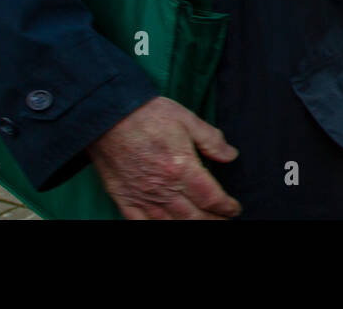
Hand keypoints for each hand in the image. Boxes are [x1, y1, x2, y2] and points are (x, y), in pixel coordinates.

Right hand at [86, 96, 240, 218]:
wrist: (107, 116)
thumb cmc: (148, 114)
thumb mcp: (187, 119)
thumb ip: (211, 140)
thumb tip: (231, 155)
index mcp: (181, 167)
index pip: (211, 197)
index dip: (226, 207)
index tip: (234, 209)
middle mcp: (163, 188)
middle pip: (194, 216)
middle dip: (213, 221)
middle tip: (224, 222)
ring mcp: (143, 196)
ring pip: (171, 224)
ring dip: (190, 227)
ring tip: (203, 225)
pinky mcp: (125, 199)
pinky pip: (141, 223)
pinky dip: (156, 228)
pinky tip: (167, 226)